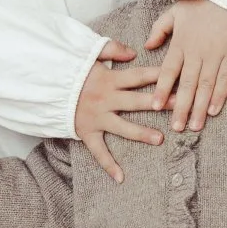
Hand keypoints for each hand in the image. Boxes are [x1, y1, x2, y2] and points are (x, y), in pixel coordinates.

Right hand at [74, 42, 167, 182]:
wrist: (45, 87)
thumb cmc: (70, 70)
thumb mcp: (89, 54)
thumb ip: (111, 49)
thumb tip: (133, 52)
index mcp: (109, 79)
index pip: (139, 76)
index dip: (159, 75)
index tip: (179, 76)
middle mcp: (106, 99)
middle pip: (137, 101)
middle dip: (161, 103)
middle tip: (181, 106)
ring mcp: (97, 117)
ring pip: (123, 127)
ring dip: (142, 133)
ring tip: (160, 139)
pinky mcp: (87, 132)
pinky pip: (99, 151)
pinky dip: (109, 165)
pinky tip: (121, 178)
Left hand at [145, 0, 226, 131]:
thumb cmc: (203, 1)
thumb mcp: (176, 10)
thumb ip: (160, 28)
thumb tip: (147, 45)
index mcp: (181, 42)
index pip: (168, 70)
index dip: (161, 89)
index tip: (155, 106)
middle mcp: (197, 52)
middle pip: (186, 85)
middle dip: (180, 108)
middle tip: (176, 128)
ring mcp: (216, 55)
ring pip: (205, 86)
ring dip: (199, 108)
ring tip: (194, 126)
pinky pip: (225, 79)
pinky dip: (219, 95)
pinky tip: (213, 111)